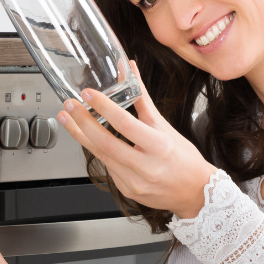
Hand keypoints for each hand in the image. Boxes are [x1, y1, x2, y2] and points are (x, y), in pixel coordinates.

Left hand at [59, 63, 215, 218]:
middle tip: (69, 106)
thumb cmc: (184, 158)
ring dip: (81, 136)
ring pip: (100, 156)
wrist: (195, 192)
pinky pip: (106, 167)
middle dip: (82, 123)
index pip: (125, 124)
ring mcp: (134, 182)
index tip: (88, 94)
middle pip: (105, 143)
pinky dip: (96, 151)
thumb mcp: (166, 127)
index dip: (104, 107)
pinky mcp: (126, 190)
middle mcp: (146, 167)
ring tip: (68, 119)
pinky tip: (86, 138)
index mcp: (159, 146)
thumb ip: (143, 101)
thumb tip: (130, 71)